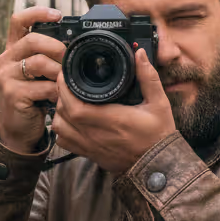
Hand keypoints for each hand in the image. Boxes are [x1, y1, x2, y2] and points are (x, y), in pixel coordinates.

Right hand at [0, 6, 65, 152]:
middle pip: (32, 40)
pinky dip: (56, 91)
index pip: (18, 21)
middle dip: (57, 47)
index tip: (58, 15)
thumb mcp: (38, 74)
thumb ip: (48, 57)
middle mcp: (5, 60)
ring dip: (59, 72)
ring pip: (38, 63)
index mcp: (13, 50)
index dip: (38, 13)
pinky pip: (42, 87)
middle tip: (69, 58)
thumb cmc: (33, 98)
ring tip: (66, 81)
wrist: (19, 128)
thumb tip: (73, 44)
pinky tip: (60, 97)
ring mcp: (6, 77)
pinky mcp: (12, 94)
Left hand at [51, 49, 176, 174]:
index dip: (64, 89)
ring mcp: (91, 146)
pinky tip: (72, 121)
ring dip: (60, 113)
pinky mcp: (89, 154)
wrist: (158, 166)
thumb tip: (140, 55)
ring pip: (60, 128)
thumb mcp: (159, 103)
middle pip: (63, 114)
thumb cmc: (158, 135)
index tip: (66, 75)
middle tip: (68, 83)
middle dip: (61, 95)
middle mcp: (96, 135)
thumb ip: (148, 78)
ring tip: (69, 101)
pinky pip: (64, 142)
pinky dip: (62, 130)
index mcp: (112, 120)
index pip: (74, 106)